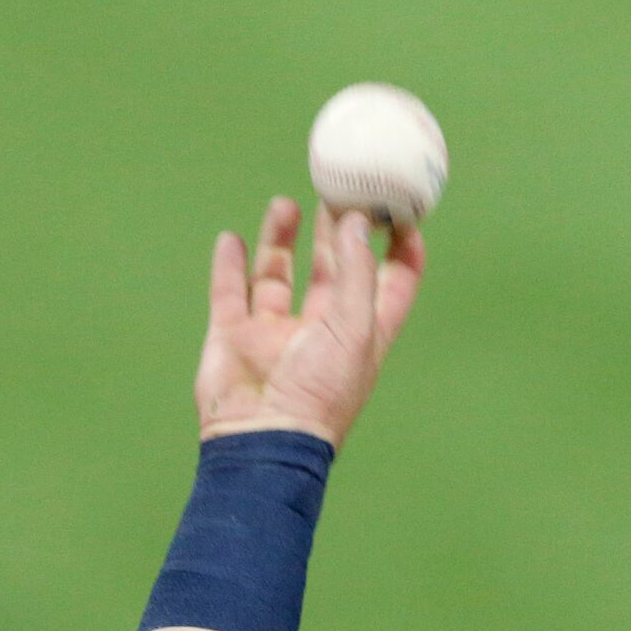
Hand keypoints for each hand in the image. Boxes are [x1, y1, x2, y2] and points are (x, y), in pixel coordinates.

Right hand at [196, 196, 425, 448]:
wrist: (260, 439)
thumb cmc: (318, 394)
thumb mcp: (354, 330)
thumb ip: (356, 272)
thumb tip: (357, 221)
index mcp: (360, 335)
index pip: (391, 286)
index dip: (400, 250)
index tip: (400, 211)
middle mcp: (318, 332)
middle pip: (332, 270)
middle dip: (337, 230)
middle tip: (336, 190)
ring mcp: (273, 334)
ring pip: (278, 275)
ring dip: (281, 239)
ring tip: (286, 205)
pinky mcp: (233, 337)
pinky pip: (229, 293)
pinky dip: (229, 265)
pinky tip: (232, 239)